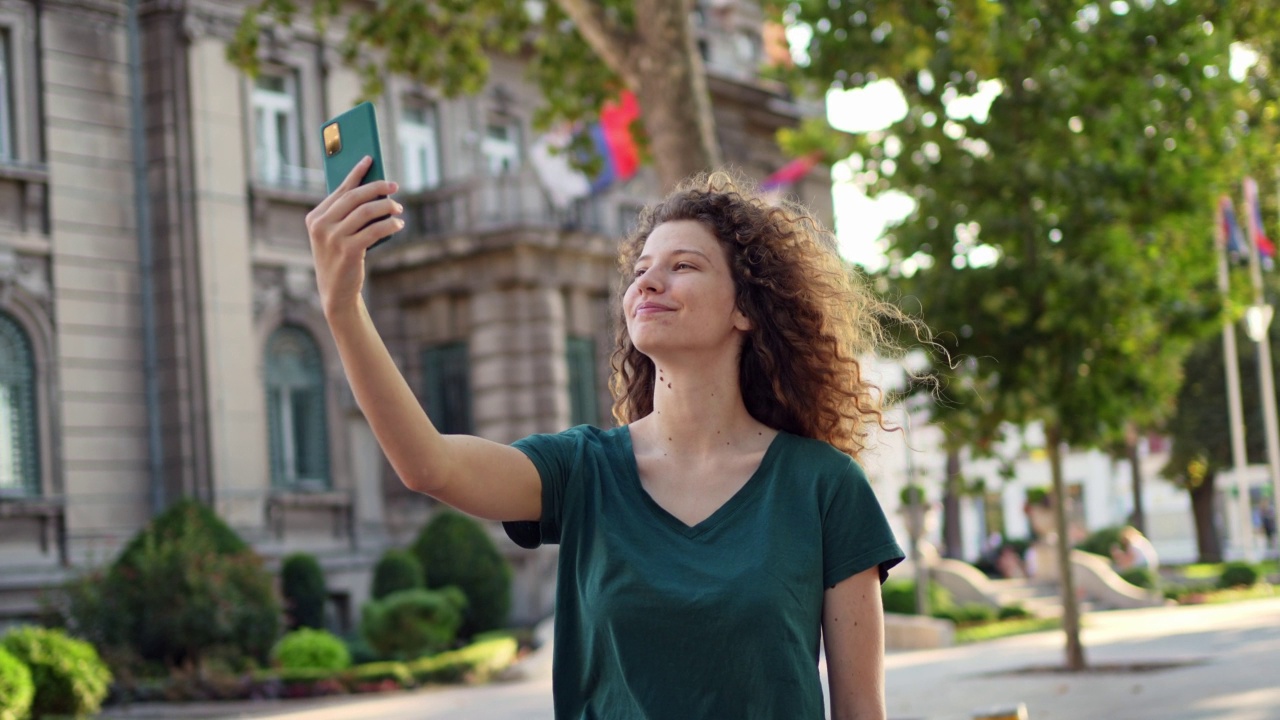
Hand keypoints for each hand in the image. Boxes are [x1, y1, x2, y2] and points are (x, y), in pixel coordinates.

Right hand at [304, 156, 403, 316]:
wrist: (336, 291)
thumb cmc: (340, 258)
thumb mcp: (336, 234)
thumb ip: (347, 214)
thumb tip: (373, 190)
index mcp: (315, 217)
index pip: (339, 189)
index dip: (356, 173)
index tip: (370, 158)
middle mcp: (321, 225)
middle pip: (354, 197)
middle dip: (377, 188)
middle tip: (394, 186)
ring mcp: (333, 238)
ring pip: (366, 211)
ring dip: (387, 207)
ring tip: (398, 208)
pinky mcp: (348, 251)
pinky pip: (375, 230)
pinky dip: (390, 224)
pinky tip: (398, 224)